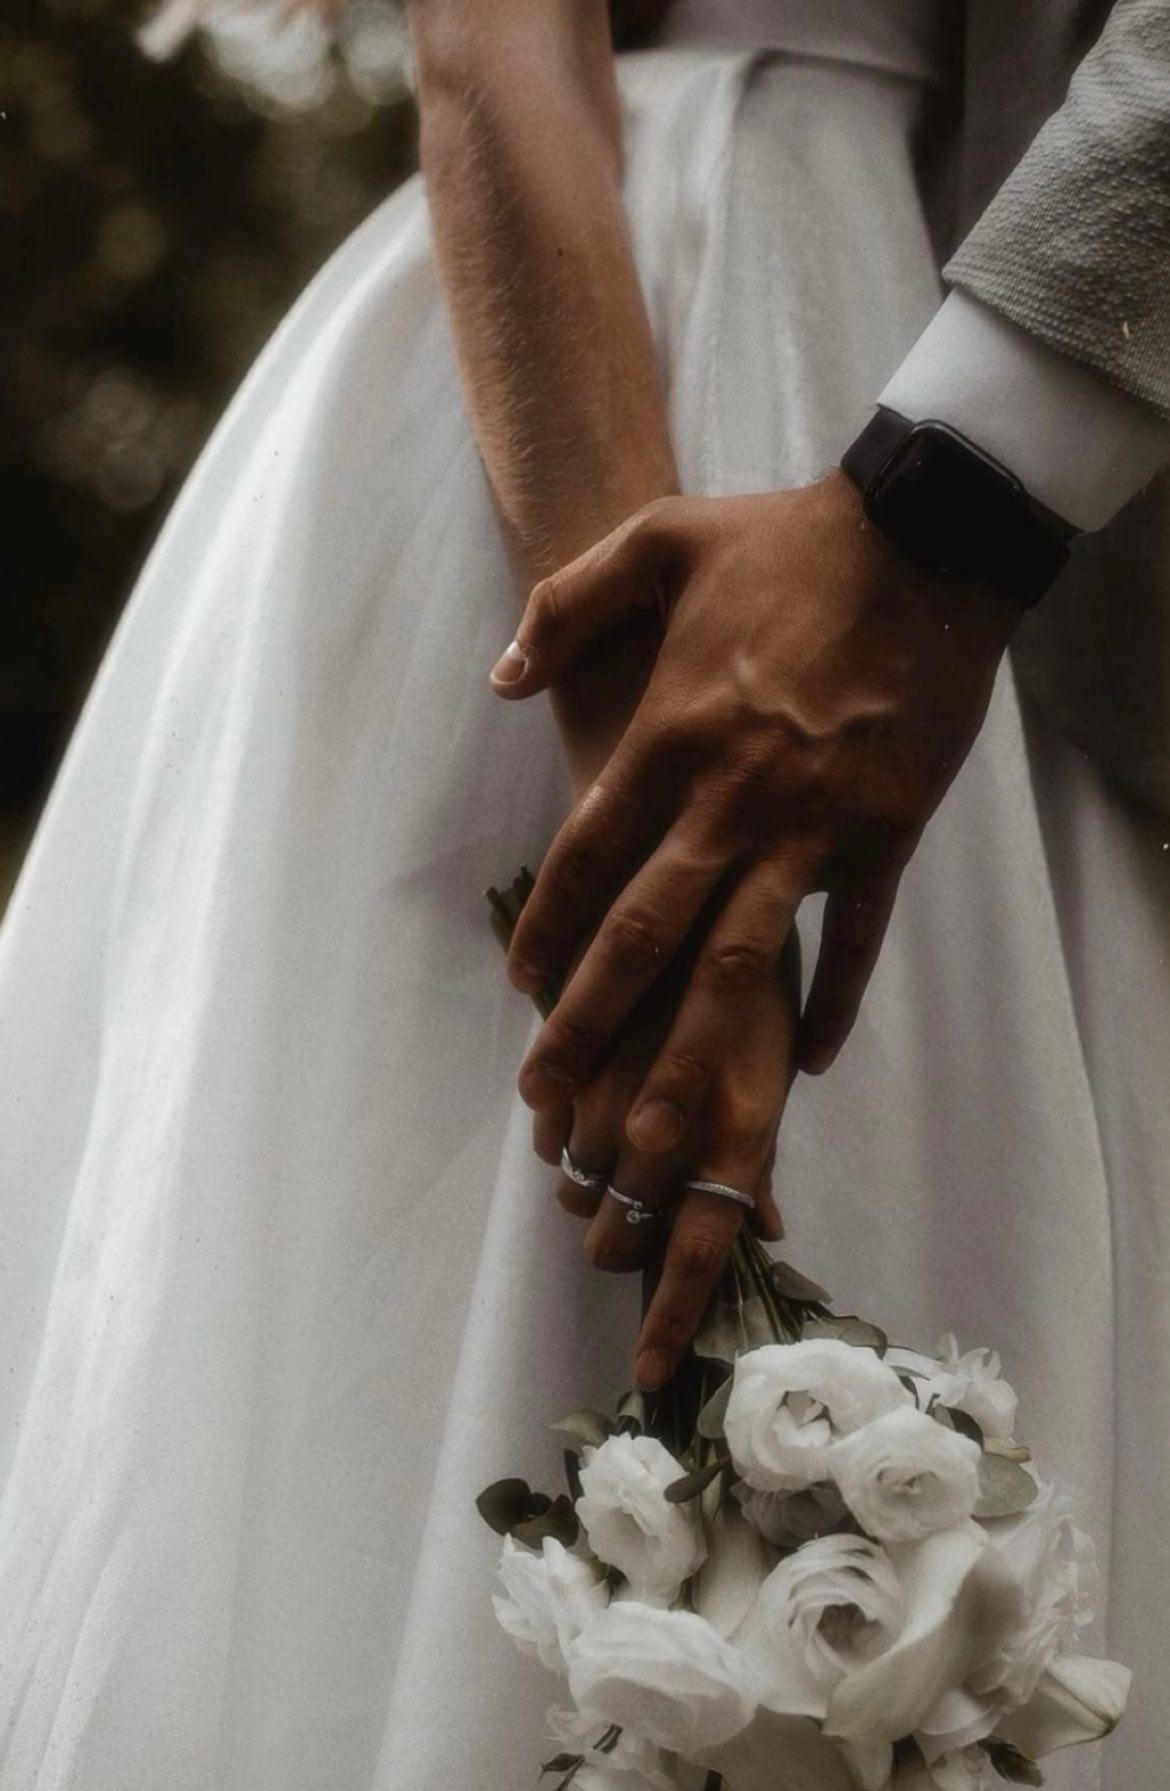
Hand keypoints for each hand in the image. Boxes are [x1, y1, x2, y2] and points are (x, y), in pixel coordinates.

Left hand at [491, 471, 1018, 1146]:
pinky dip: (834, 1004)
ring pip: (737, 964)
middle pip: (644, 935)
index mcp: (669, 737)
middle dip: (588, 1024)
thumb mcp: (658, 541)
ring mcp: (810, 827)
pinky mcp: (883, 836)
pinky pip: (853, 941)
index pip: (586, 860)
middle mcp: (730, 800)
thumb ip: (566, 607)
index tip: (518, 992)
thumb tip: (504, 679)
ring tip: (657, 1134)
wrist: (926, 542)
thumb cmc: (787, 542)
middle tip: (550, 1100)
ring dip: (692, 1054)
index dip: (545, 934)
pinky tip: (807, 1064)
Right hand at [533, 935, 798, 1389]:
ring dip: (585, 1183)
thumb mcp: (773, 1052)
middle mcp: (670, 1110)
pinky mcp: (564, 1045)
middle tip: (617, 1227)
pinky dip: (558, 1131)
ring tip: (601, 1150)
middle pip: (619, 1224)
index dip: (673, 1316)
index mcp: (742, 1119)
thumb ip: (757, 1145)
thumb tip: (765, 1224)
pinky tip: (575, 1103)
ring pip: (573, 1177)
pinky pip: (545, 1123)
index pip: (701, 1246)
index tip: (652, 1372)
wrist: (692, 847)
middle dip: (613, 1241)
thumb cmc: (755, 952)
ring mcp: (609, 1080)